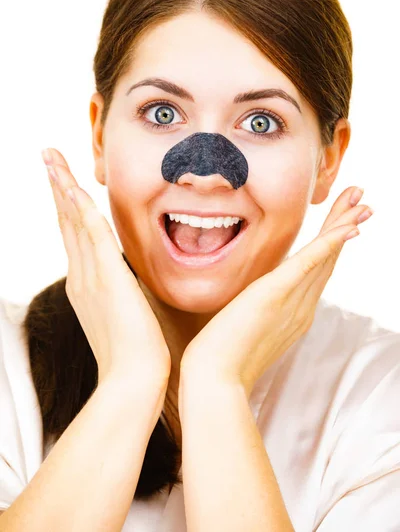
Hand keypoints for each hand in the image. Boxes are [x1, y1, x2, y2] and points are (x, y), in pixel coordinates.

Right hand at [41, 148, 170, 386]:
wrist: (133, 381)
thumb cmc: (136, 356)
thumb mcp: (125, 317)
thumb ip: (122, 295)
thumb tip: (128, 284)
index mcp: (86, 286)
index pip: (75, 237)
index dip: (67, 207)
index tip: (62, 182)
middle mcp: (82, 277)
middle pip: (66, 223)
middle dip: (57, 188)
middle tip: (47, 158)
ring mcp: (90, 276)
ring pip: (72, 221)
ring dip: (62, 187)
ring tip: (50, 159)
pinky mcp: (108, 277)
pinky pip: (90, 233)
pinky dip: (79, 207)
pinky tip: (72, 185)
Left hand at [180, 186, 372, 397]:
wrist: (214, 380)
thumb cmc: (223, 357)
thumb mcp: (248, 329)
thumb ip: (260, 312)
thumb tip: (256, 301)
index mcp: (296, 313)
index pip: (319, 271)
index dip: (333, 244)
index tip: (345, 221)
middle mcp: (302, 307)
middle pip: (329, 260)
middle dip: (345, 226)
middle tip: (363, 201)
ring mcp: (292, 303)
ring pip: (325, 257)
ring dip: (343, 225)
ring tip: (360, 200)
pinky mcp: (275, 295)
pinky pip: (308, 264)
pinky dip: (328, 243)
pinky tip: (345, 226)